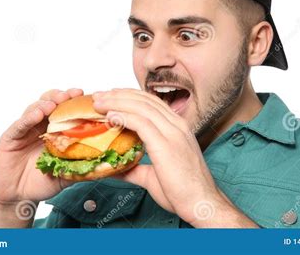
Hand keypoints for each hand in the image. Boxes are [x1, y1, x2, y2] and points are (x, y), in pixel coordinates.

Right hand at [0, 89, 82, 208]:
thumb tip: (107, 165)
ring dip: (46, 104)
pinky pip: (19, 125)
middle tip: (71, 95)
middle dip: (62, 96)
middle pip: (51, 103)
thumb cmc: (43, 182)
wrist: (19, 196)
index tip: (86, 96)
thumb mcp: (68, 174)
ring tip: (54, 104)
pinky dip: (28, 118)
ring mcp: (25, 130)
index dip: (75, 102)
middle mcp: (41, 126)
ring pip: (34, 109)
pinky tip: (37, 115)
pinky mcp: (10, 138)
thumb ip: (83, 167)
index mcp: (56, 130)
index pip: (65, 110)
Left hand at [92, 88, 254, 226]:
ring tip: (98, 102)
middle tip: (98, 96)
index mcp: (177, 128)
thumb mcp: (154, 176)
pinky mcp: (166, 144)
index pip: (150, 103)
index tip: (109, 98)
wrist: (201, 204)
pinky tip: (110, 115)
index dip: (128, 97)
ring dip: (117, 101)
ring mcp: (173, 133)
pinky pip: (141, 122)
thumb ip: (135, 168)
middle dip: (118, 94)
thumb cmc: (184, 191)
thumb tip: (117, 169)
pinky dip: (124, 116)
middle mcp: (176, 125)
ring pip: (141, 107)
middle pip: (144, 99)